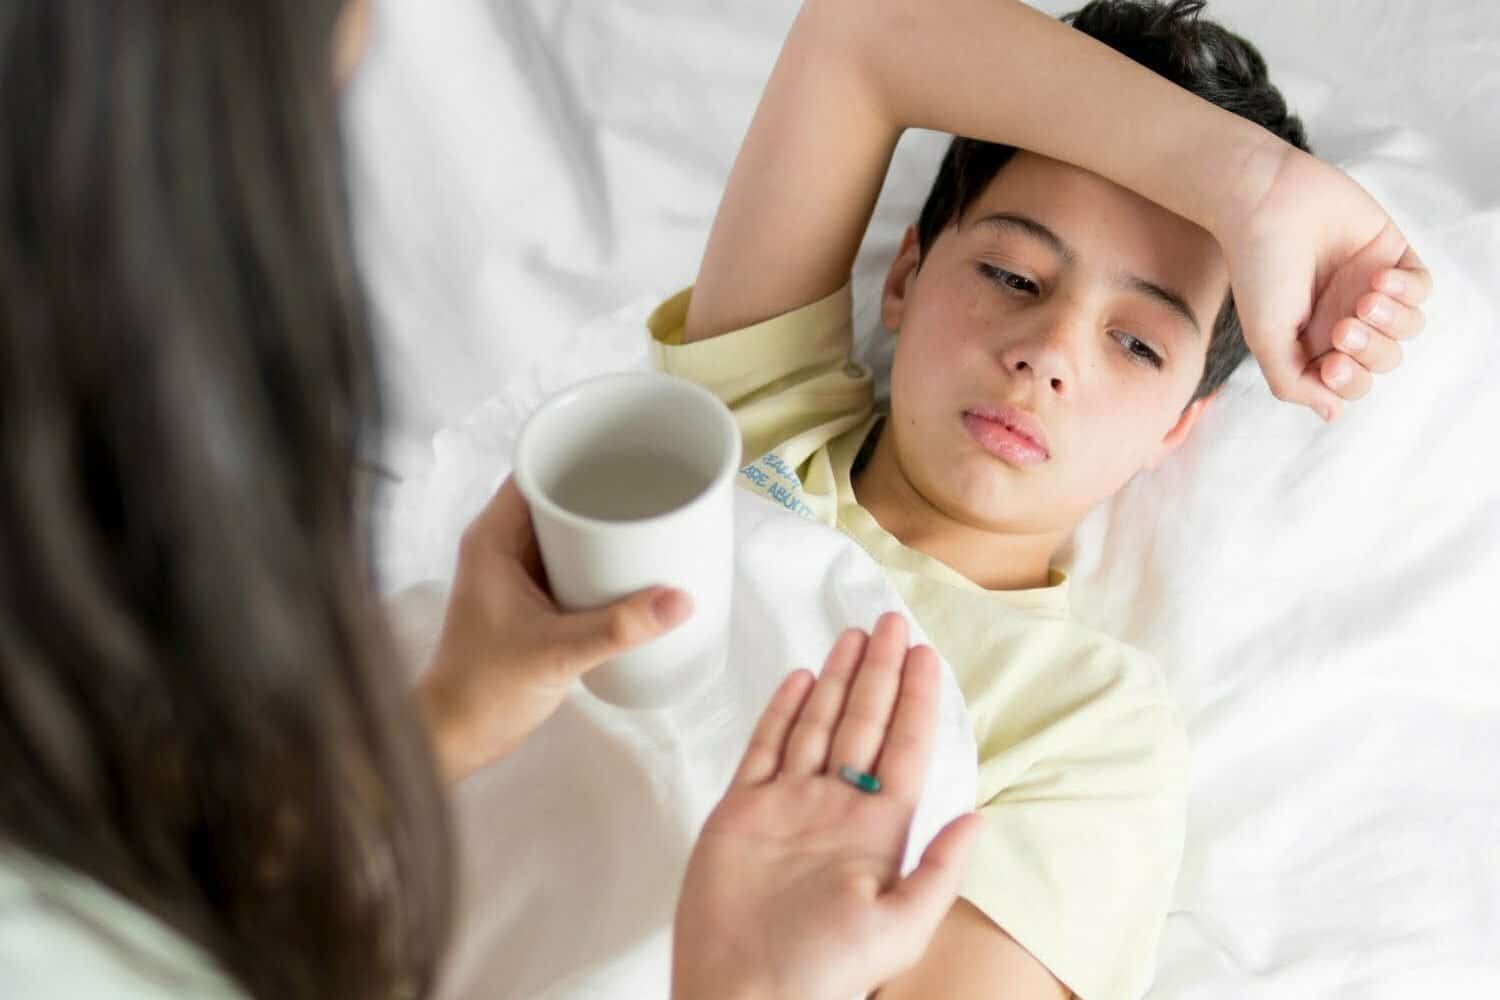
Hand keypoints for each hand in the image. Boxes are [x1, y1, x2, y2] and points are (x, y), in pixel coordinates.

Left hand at [417, 478, 692, 782]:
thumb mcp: (556, 652)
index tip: (625, 451)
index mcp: (492, 539)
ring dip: (605, 527)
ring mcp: (518, 574)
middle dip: (603, 490)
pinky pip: (573, 563)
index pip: (534, 472)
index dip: (575, 455)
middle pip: (557, 498)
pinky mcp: (535, 601)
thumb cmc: (485, 689)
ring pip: (567, 531)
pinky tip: (638, 566)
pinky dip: (603, 560)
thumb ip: (617, 628)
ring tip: (657, 519)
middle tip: (655, 486)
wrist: (459, 737)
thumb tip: (680, 601)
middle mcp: (502, 546)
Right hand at [672, 613, 981, 999]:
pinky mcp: (742, 810)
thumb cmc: (823, 970)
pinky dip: (783, 711)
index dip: (918, 700)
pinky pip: (767, 747)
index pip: (905, 747)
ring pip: (818, 724)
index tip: (927, 654)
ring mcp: (788, 804)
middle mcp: (836, 806)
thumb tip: (978, 816)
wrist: (743, 992)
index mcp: (878, 829)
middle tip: (891, 623)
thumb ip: (939, 871)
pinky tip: (802, 679)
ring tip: (855, 636)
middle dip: (881, 672)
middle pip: (864, 723)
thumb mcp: (901, 928)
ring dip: (839, 679)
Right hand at [1217, 143, 1431, 420]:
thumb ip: (1294, 384)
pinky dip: (1407, 291)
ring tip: (1365, 298)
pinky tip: (1379, 279)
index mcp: (1312, 342)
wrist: (1268, 204)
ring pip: (1408, 328)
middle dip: (1370, 350)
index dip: (1349, 381)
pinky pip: (1422, 289)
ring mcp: (1369, 288)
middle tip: (1344, 325)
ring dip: (1392, 321)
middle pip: (1383, 359)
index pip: (1349, 382)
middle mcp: (1343, 318)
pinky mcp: (1392, 256)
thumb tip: (1333, 414)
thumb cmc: (1259, 270)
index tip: (1330, 366)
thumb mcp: (1265, 340)